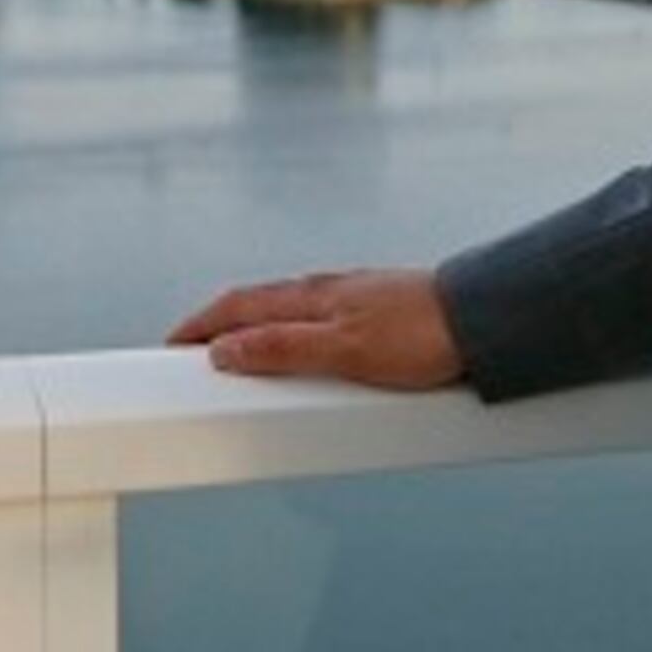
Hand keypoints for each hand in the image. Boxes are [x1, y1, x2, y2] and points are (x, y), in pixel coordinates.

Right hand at [168, 269, 465, 389]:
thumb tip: (224, 350)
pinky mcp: (372, 313)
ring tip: (235, 361)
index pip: (236, 307)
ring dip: (252, 331)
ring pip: (284, 313)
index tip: (170, 348)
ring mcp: (348, 299)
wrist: (481, 321)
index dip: (199, 327)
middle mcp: (324, 291)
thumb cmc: (420, 334)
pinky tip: (299, 354)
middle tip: (192, 358)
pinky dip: (287, 336)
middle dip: (218, 328)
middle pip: (254, 307)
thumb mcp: (343, 351)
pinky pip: (313, 323)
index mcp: (309, 296)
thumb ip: (283, 350)